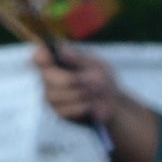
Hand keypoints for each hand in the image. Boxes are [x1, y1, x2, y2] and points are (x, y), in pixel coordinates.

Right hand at [41, 41, 161, 161]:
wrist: (120, 114)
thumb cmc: (109, 87)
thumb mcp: (100, 70)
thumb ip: (79, 61)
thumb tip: (59, 47)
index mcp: (62, 66)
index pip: (41, 58)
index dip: (41, 57)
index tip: (45, 58)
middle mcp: (53, 82)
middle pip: (48, 78)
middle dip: (72, 81)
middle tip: (94, 82)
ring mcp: (56, 99)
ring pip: (54, 96)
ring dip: (81, 96)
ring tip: (99, 97)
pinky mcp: (63, 114)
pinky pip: (65, 111)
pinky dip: (83, 110)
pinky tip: (96, 111)